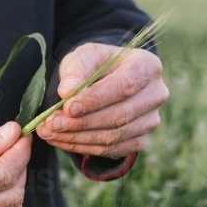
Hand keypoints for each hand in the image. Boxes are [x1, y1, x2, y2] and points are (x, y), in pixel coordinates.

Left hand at [36, 43, 167, 158]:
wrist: (104, 81)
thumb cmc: (96, 65)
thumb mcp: (84, 57)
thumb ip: (76, 71)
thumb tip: (66, 92)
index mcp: (147, 67)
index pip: (124, 86)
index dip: (95, 100)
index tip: (68, 107)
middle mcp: (156, 95)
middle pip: (120, 115)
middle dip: (82, 122)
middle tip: (52, 123)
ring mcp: (150, 120)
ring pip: (114, 136)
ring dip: (78, 137)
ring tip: (49, 132)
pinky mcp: (140, 140)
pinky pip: (112, 150)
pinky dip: (83, 147)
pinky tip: (61, 140)